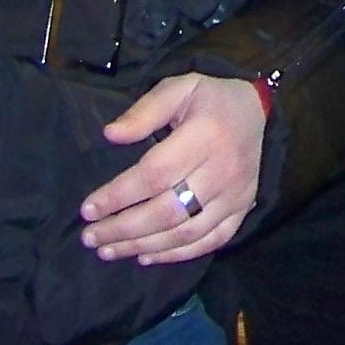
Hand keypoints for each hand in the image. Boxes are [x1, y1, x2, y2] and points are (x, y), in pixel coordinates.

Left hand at [81, 72, 264, 262]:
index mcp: (205, 135)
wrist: (256, 111)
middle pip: (168, 211)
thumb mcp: (179, 88)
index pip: (155, 174)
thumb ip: (145, 110)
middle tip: (90, 238)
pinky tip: (146, 257)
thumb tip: (111, 135)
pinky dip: (177, 255)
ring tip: (109, 250)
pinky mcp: (242, 209)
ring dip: (143, 246)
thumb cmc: (210, 99)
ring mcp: (236, 194)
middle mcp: (223, 169)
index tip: (88, 209)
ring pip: (186, 232)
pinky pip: (210, 242)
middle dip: (123, 229)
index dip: (119, 195)